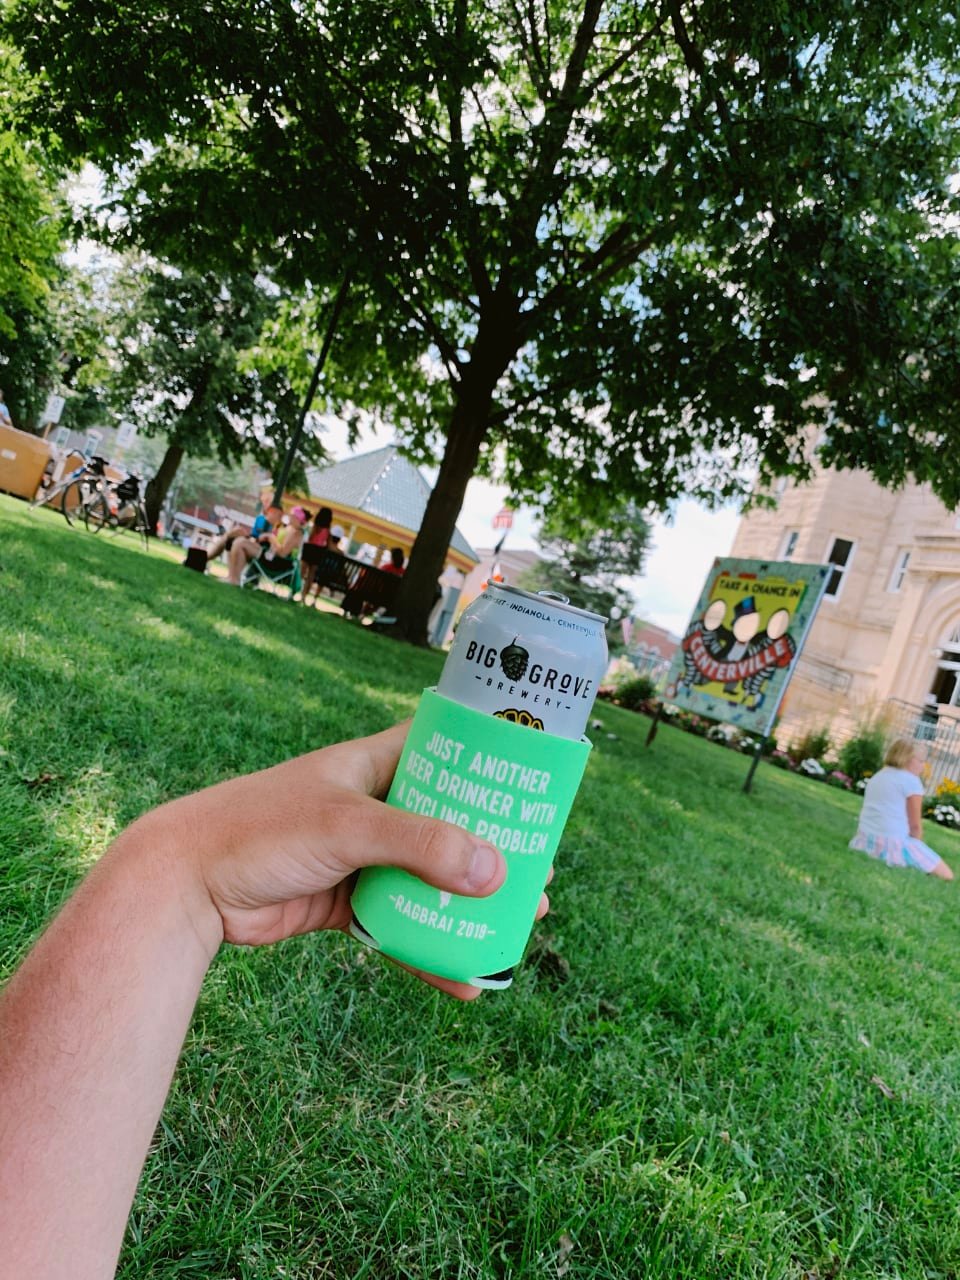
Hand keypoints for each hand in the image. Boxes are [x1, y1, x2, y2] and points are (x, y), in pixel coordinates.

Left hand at [132, 722, 538, 998]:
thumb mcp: (348, 826)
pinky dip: (431, 950)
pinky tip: (464, 980)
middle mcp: (373, 806)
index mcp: (374, 764)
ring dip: (470, 905)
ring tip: (520, 926)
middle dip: (496, 851)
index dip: (493, 763)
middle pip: (450, 823)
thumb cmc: (262, 829)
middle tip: (542, 875)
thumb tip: (497, 874)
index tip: (537, 786)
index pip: (446, 748)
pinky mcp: (345, 902)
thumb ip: (420, 846)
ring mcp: (360, 856)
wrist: (186, 885)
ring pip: (430, 880)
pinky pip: (401, 925)